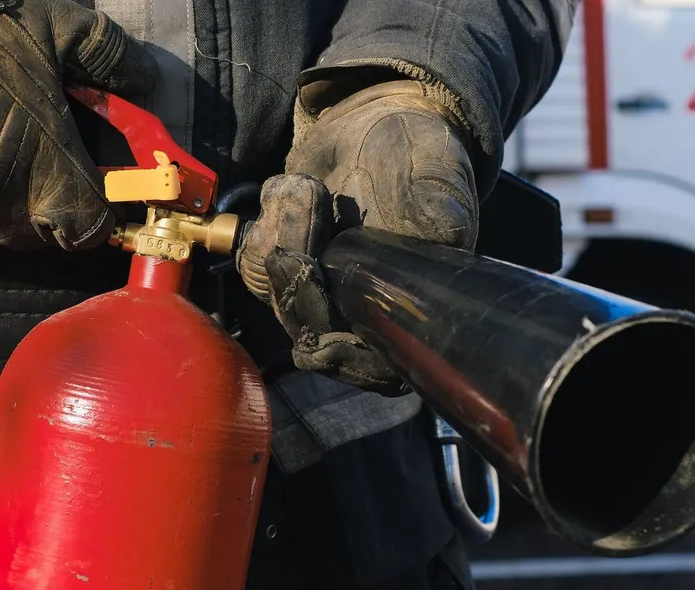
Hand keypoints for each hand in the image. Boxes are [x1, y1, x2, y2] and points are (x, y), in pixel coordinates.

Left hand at [236, 79, 480, 396]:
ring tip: (309, 185)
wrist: (378, 116)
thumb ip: (437, 216)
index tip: (322, 288)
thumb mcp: (439, 178)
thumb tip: (432, 238)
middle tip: (309, 201)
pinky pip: (255, 265)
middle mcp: (361, 316)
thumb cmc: (419, 153)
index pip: (370, 368)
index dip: (341, 348)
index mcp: (410, 315)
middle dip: (300, 273)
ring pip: (278, 298)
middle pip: (311, 334)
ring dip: (283, 236)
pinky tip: (294, 187)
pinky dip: (266, 222)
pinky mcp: (284, 266)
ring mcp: (320, 293)